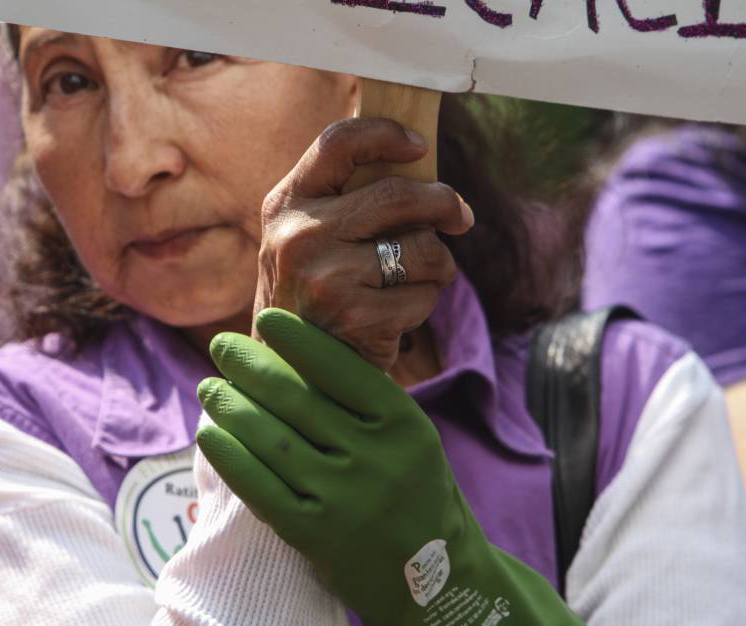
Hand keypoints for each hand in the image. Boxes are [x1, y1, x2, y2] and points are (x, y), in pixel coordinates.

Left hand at [197, 309, 605, 625]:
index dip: (299, 340)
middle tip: (220, 346)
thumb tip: (294, 353)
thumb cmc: (413, 494)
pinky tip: (209, 433)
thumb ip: (364, 404)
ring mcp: (344, 499)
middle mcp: (376, 458)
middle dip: (249, 366)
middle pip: (297, 400)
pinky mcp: (314, 535)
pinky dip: (228, 456)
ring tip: (209, 388)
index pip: (342, 369)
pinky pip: (259, 487)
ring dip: (230, 407)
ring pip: (271, 440)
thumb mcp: (409, 440)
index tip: (265, 319)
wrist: (435, 583)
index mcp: (404, 424)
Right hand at [254, 118, 472, 370]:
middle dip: (443, 204)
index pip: (338, 144)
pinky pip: (422, 296)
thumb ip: (345, 200)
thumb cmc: (310, 294)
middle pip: (398, 195)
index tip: (419, 145)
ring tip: (417, 279)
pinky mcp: (354, 317)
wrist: (288, 371)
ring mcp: (326, 277)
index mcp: (286, 204)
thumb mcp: (306, 238)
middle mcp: (300, 236)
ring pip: (422, 248)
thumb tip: (422, 168)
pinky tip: (396, 315)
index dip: (385, 135)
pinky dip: (423, 304)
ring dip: (437, 265)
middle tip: (459, 217)